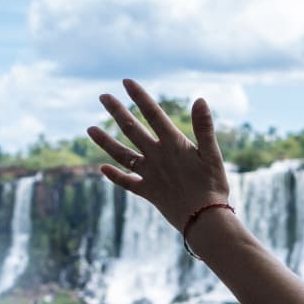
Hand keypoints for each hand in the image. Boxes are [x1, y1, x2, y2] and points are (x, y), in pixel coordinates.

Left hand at [87, 79, 232, 231]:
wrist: (204, 221)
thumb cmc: (213, 187)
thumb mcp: (213, 155)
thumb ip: (204, 127)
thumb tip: (200, 100)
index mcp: (173, 144)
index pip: (153, 114)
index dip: (139, 97)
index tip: (126, 82)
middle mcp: (156, 156)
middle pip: (132, 129)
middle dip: (117, 111)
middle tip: (103, 97)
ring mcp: (149, 174)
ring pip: (122, 154)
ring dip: (105, 141)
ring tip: (90, 129)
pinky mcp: (148, 192)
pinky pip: (127, 183)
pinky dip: (114, 176)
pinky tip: (102, 168)